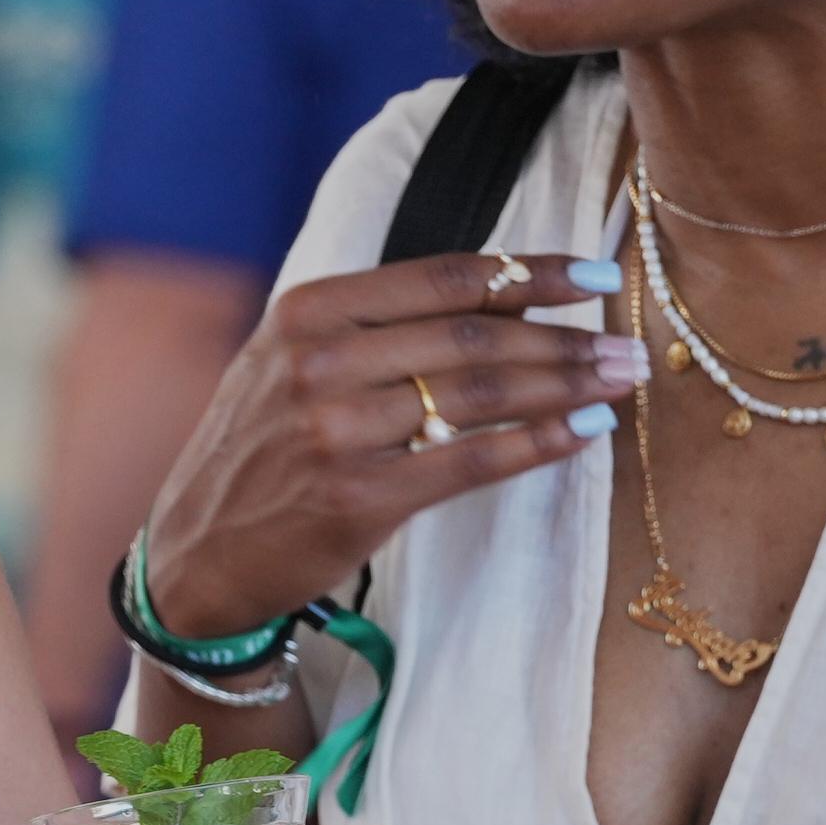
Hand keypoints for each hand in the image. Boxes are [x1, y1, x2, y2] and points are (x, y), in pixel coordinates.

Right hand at [138, 249, 643, 637]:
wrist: (197, 553)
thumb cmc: (263, 450)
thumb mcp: (290, 361)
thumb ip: (374, 323)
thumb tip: (500, 292)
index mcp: (308, 310)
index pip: (444, 276)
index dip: (530, 271)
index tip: (596, 272)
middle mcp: (319, 361)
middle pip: (472, 334)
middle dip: (564, 336)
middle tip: (628, 342)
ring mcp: (336, 430)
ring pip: (479, 394)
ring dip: (564, 385)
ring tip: (620, 380)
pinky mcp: (357, 498)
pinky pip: (470, 461)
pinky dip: (536, 443)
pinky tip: (584, 432)